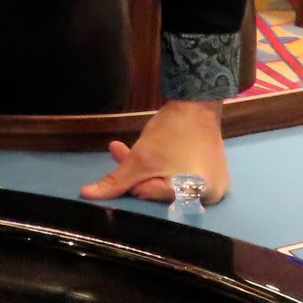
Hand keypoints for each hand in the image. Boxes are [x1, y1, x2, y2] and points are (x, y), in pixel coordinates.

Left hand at [81, 100, 229, 203]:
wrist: (197, 104)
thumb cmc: (171, 130)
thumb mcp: (139, 158)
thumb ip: (115, 181)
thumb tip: (87, 195)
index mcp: (196, 194)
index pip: (152, 195)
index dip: (134, 178)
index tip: (126, 156)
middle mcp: (211, 197)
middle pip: (162, 194)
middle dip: (140, 174)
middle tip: (121, 150)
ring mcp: (215, 188)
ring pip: (171, 187)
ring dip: (150, 171)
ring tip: (137, 149)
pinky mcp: (214, 178)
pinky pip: (184, 182)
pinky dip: (168, 171)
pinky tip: (158, 156)